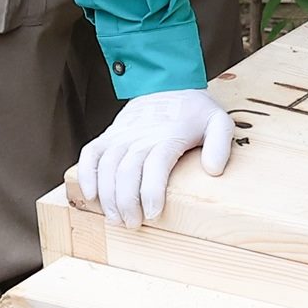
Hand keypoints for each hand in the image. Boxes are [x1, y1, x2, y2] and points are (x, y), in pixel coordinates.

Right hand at [68, 88, 234, 228]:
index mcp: (168, 136)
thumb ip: (221, 144)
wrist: (168, 84)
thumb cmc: (194, 110)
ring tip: (115, 218)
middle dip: (127, 202)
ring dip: (107, 196)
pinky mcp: (109, 136)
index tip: (153, 213)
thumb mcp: (218, 122)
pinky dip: (86, 174)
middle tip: (133, 224)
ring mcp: (121, 136)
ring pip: (106, 166)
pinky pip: (90, 154)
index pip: (155, 165)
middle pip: (126, 171)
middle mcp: (140, 136)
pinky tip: (90, 195)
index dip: (151, 192)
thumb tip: (213, 170)